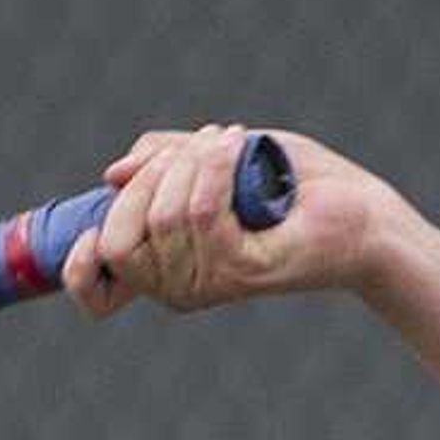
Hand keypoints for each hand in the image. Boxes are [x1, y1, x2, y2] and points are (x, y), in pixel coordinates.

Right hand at [65, 123, 410, 317]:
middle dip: (150, 174)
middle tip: (202, 147)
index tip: (92, 231)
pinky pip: (199, 210)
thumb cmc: (294, 185)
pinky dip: (214, 165)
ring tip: (232, 144)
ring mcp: (210, 282)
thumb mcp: (215, 158)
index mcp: (167, 265)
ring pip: (161, 213)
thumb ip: (163, 160)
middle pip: (118, 234)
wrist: (362, 214)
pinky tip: (239, 147)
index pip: (94, 295)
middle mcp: (181, 286)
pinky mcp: (242, 269)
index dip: (76, 270)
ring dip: (193, 160)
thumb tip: (112, 173)